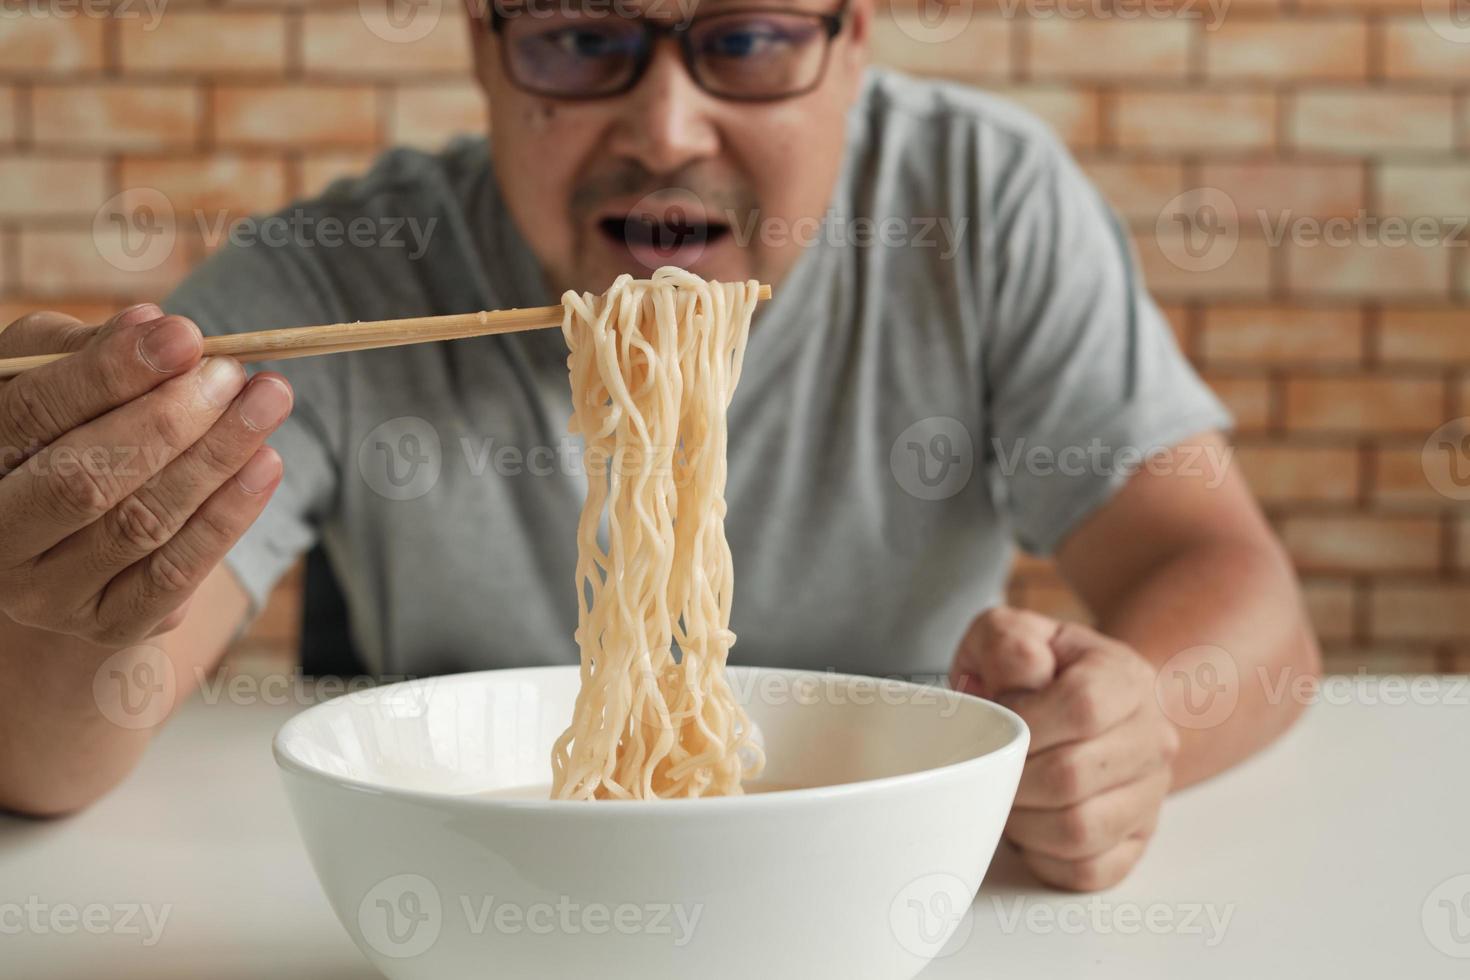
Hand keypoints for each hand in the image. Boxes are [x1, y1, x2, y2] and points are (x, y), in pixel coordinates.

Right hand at [0, 305, 291, 647]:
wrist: (64, 532)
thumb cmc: (57, 429)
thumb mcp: (49, 378)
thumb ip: (88, 350)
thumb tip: (148, 325)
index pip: (34, 414)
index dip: (112, 372)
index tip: (185, 336)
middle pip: (85, 480)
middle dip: (172, 421)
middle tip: (234, 374)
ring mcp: (49, 593)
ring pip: (141, 524)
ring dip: (216, 459)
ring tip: (268, 403)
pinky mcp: (110, 623)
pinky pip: (177, 573)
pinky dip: (229, 516)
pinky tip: (267, 464)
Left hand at [949, 607, 1179, 891]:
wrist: (1081, 706)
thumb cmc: (1036, 674)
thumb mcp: (1013, 635)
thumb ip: (1008, 640)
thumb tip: (1022, 671)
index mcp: (1125, 679)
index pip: (1082, 707)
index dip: (1025, 722)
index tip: (999, 719)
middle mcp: (1152, 739)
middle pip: (1072, 777)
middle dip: (1011, 776)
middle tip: (990, 765)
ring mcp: (1150, 795)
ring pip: (1080, 832)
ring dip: (1023, 820)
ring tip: (1007, 794)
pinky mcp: (1136, 842)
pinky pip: (1087, 870)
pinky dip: (1044, 856)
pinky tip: (1030, 823)